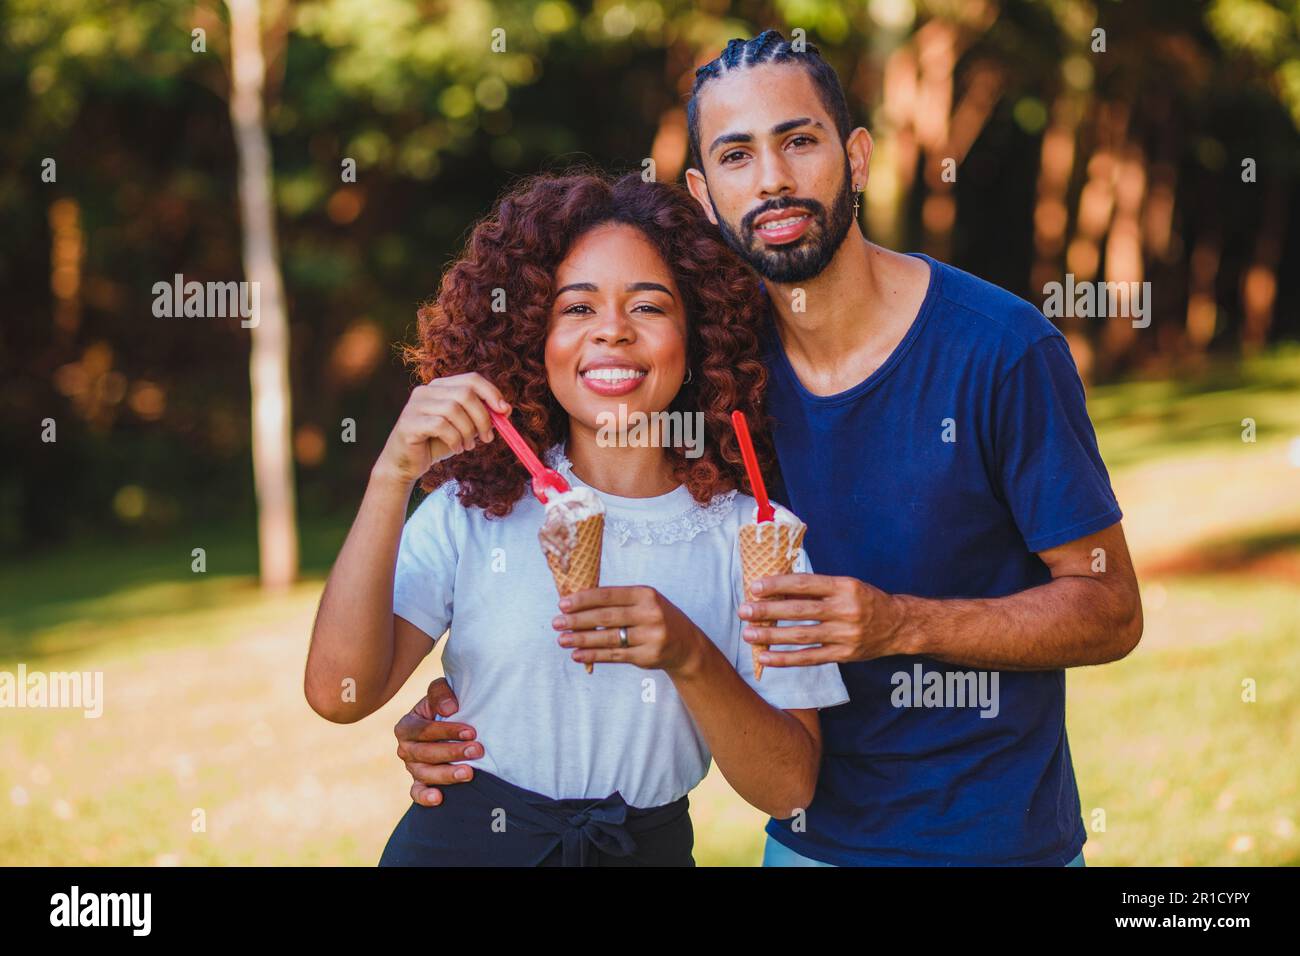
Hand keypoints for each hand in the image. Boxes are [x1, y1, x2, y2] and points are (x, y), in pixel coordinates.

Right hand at [374, 373, 510, 485]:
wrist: (406, 464)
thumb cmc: (437, 444)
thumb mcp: (464, 428)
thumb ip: (481, 417)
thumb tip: (506, 409)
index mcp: (441, 387)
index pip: (471, 379)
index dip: (492, 393)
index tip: (505, 411)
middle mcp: (426, 390)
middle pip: (465, 394)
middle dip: (483, 418)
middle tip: (487, 438)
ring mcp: (415, 405)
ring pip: (454, 410)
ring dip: (467, 432)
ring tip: (467, 446)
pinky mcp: (409, 422)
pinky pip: (441, 426)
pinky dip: (454, 439)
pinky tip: (455, 449)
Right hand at [393, 678, 483, 806]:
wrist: (451, 723)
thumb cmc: (447, 706)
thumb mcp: (441, 693)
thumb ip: (440, 693)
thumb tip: (449, 709)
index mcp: (407, 725)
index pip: (424, 730)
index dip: (448, 731)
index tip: (471, 732)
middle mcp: (405, 748)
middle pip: (425, 753)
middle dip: (453, 752)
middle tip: (477, 750)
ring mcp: (411, 767)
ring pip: (424, 774)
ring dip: (447, 774)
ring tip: (468, 773)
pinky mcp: (419, 782)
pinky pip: (417, 793)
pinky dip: (425, 797)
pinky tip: (439, 798)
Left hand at [552, 586, 705, 674]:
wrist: (686, 644)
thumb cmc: (656, 617)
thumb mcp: (644, 601)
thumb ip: (617, 601)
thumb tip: (577, 603)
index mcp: (646, 594)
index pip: (609, 595)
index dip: (584, 599)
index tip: (562, 603)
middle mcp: (650, 614)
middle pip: (606, 617)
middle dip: (578, 620)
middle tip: (557, 623)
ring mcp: (650, 636)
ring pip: (608, 638)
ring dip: (582, 640)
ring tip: (562, 640)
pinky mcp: (647, 656)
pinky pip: (615, 655)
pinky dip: (594, 656)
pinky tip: (578, 655)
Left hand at [738, 573, 906, 666]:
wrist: (899, 626)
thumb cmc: (865, 600)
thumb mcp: (846, 585)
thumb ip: (817, 587)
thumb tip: (776, 587)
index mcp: (844, 586)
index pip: (805, 584)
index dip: (778, 585)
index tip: (755, 587)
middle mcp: (845, 609)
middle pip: (800, 610)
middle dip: (769, 611)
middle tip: (744, 610)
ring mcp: (845, 634)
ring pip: (802, 635)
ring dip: (772, 636)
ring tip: (748, 634)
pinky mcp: (844, 655)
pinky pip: (810, 658)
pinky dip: (786, 659)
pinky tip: (766, 657)